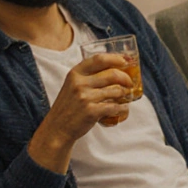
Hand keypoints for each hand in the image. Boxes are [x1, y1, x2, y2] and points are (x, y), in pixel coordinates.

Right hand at [27, 54, 134, 172]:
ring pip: (117, 91)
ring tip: (125, 97)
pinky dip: (123, 108)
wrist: (57, 128)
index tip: (126, 61)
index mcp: (75, 74)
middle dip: (126, 79)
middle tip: (130, 83)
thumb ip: (88, 77)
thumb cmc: (69, 107)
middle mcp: (79, 83)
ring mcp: (85, 97)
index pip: (99, 59)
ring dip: (125, 94)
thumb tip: (115, 69)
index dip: (115, 58)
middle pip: (113, 74)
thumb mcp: (72, 86)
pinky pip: (115, 107)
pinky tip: (123, 108)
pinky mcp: (91, 112)